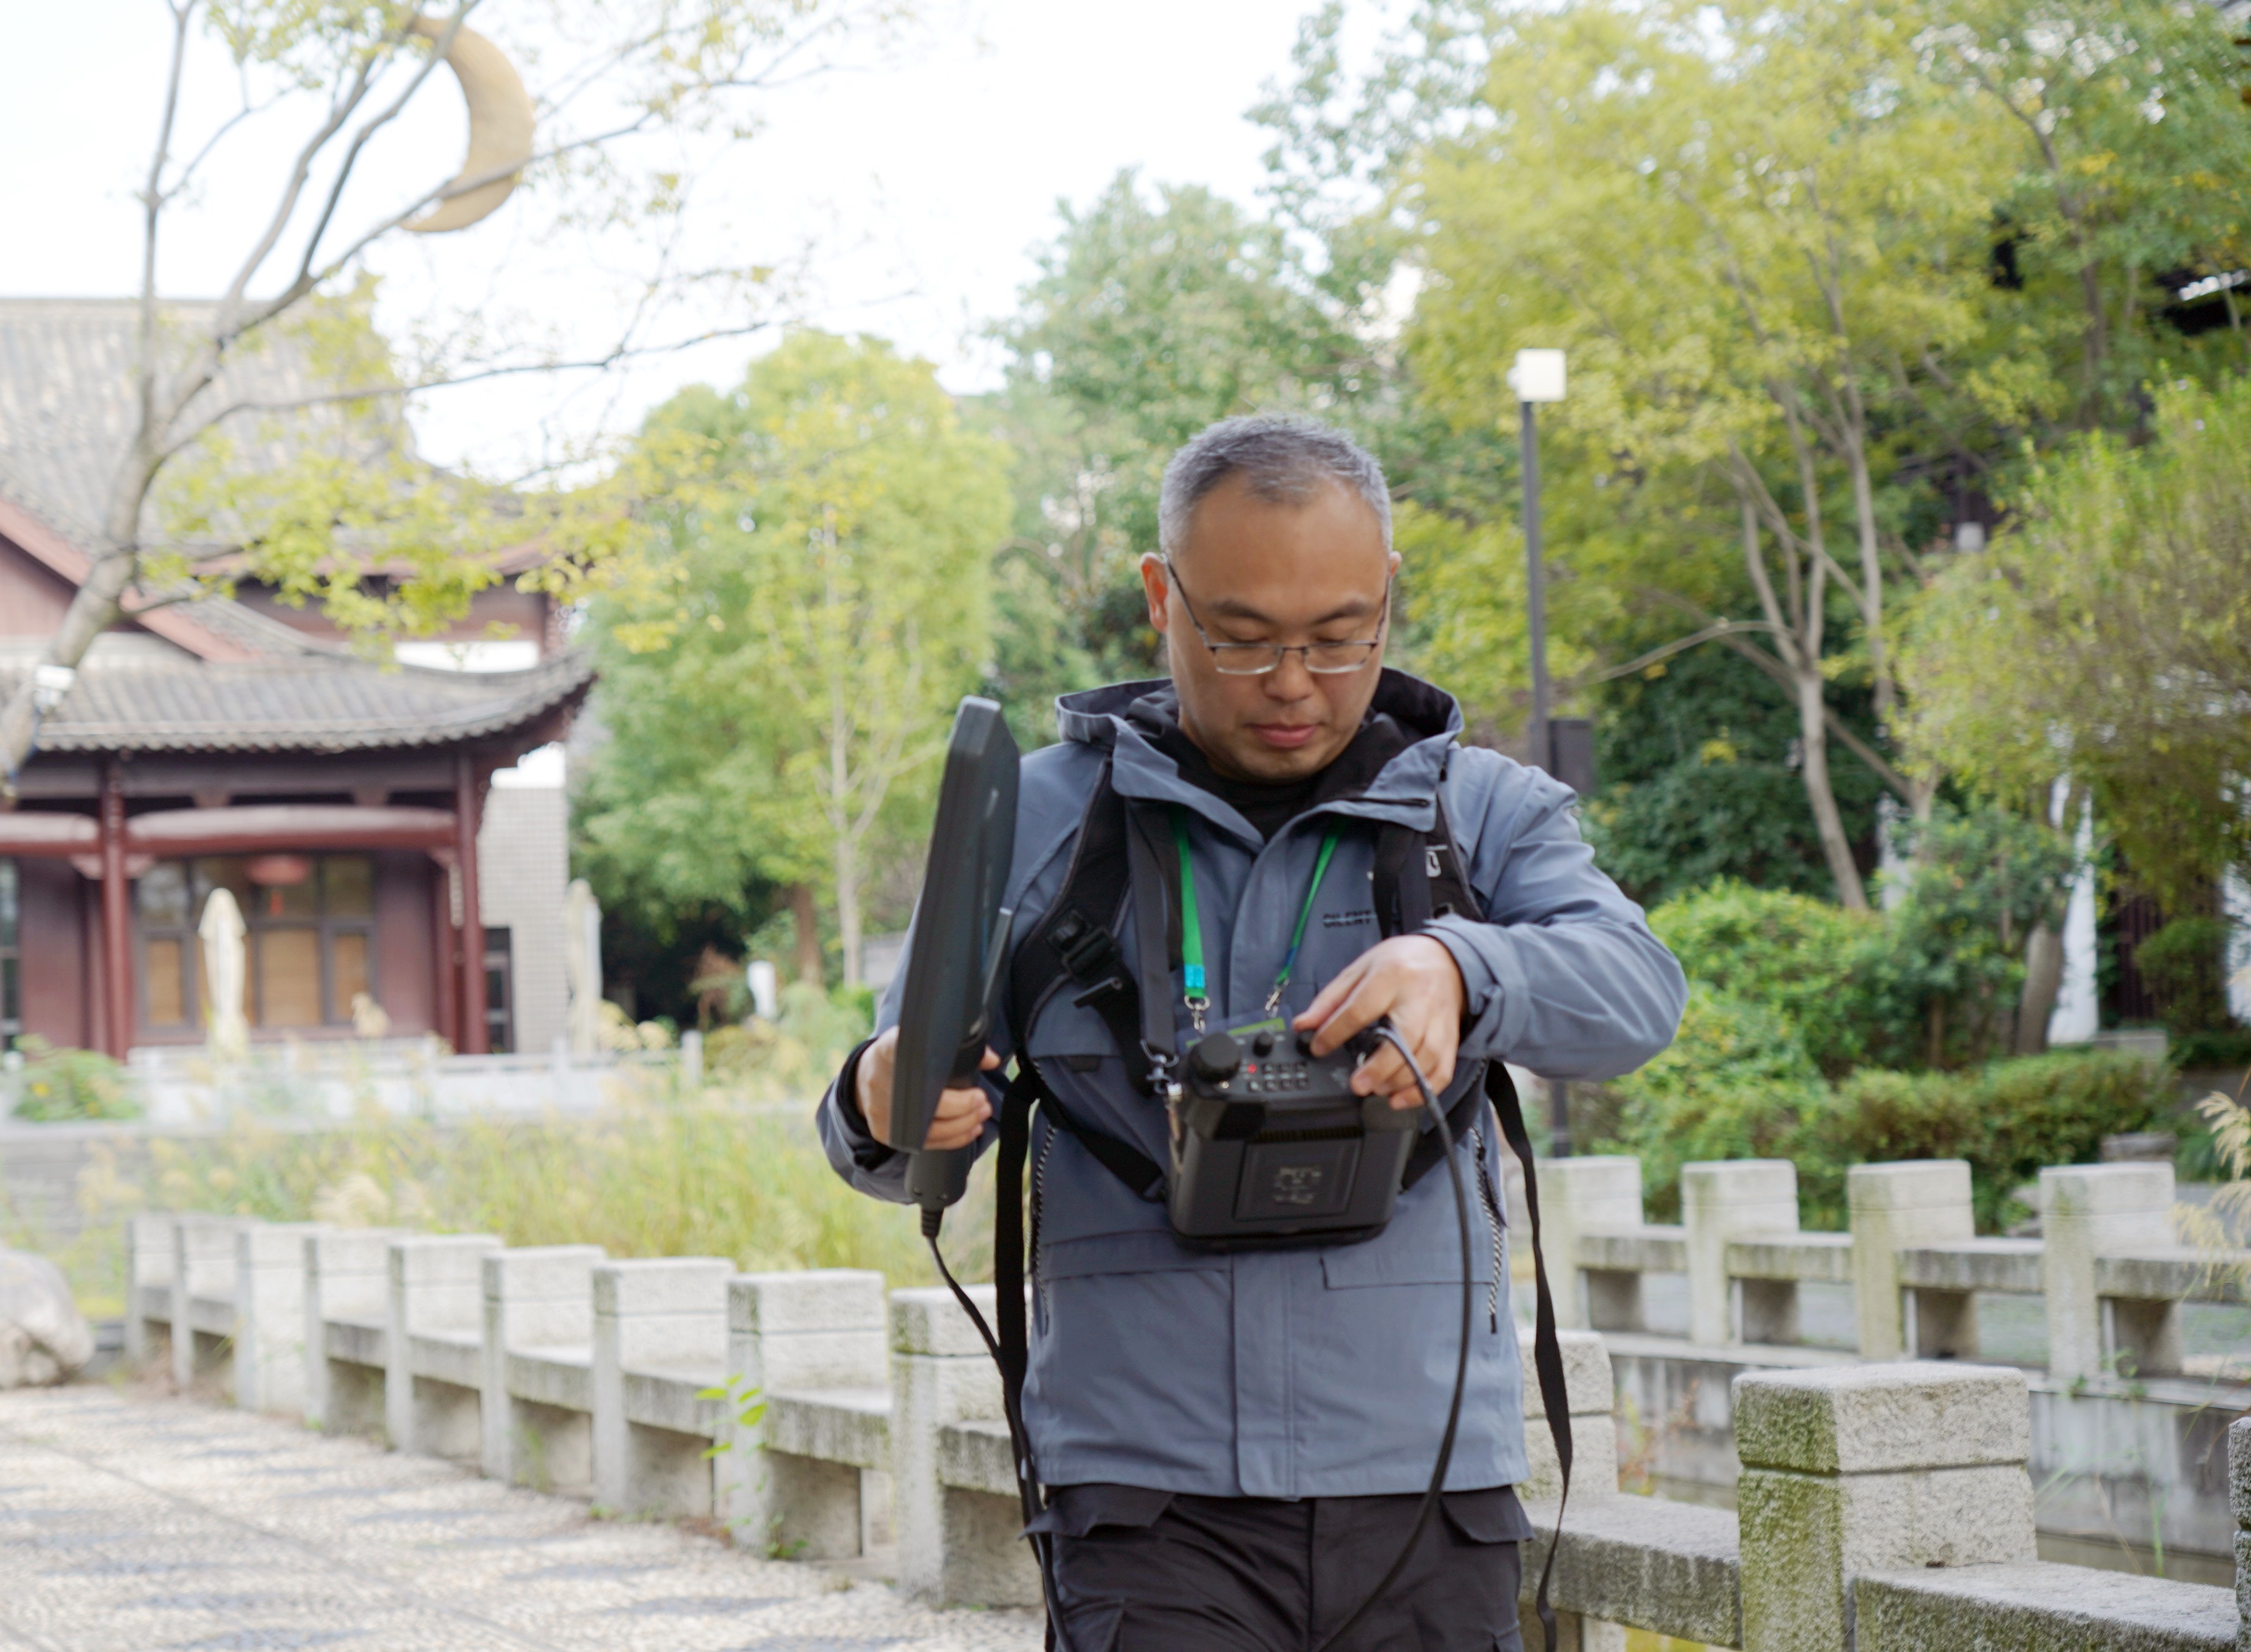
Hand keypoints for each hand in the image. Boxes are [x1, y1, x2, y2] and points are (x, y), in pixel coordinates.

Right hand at [854, 1025, 998, 1149]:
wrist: (866, 1077)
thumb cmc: (900, 1058)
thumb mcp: (918, 1042)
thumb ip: (955, 1047)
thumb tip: (991, 1060)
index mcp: (888, 1052)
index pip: (903, 1052)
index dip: (929, 1062)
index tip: (959, 1075)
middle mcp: (881, 1081)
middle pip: (926, 1101)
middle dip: (962, 1106)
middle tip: (982, 1100)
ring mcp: (881, 1110)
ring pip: (927, 1128)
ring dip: (962, 1124)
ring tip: (980, 1114)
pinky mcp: (884, 1132)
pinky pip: (923, 1143)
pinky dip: (951, 1139)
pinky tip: (969, 1130)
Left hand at [1294, 935, 1466, 1110]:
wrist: (1446, 959)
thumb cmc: (1400, 964)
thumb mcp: (1360, 969)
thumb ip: (1331, 999)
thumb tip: (1304, 1025)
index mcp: (1391, 976)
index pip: (1361, 1008)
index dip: (1336, 1032)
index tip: (1318, 1048)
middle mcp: (1418, 998)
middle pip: (1404, 1037)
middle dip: (1379, 1067)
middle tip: (1357, 1084)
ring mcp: (1439, 1020)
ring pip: (1426, 1057)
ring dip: (1400, 1080)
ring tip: (1376, 1089)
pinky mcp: (1451, 1037)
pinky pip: (1443, 1069)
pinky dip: (1423, 1090)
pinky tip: (1400, 1098)